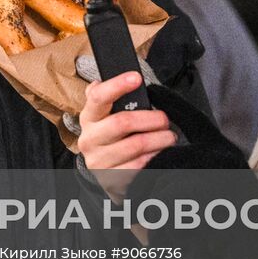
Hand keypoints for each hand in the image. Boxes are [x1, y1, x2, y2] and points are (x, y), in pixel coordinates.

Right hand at [76, 70, 175, 200]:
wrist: (109, 174)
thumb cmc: (114, 138)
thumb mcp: (107, 116)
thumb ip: (109, 97)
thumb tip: (109, 79)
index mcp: (89, 118)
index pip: (97, 97)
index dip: (117, 85)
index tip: (136, 77)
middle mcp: (89, 139)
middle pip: (122, 122)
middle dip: (151, 119)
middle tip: (165, 120)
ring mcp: (98, 162)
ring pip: (136, 145)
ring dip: (159, 139)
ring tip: (168, 137)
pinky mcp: (111, 180)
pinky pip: (139, 166)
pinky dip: (155, 157)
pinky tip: (159, 154)